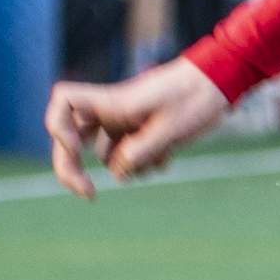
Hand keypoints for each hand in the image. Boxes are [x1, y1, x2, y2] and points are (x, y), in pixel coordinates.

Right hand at [46, 59, 228, 197]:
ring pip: (108, 156)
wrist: (221, 84)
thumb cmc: (196, 98)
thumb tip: (117, 173)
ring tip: (162, 155)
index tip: (75, 149)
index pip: (64, 101)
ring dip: (129, 167)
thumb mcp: (171, 129)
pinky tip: (168, 156)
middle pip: (72, 140)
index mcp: (112, 102)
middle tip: (89, 195)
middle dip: (75, 169)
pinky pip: (130, 157)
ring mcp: (124, 123)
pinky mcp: (141, 133)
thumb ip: (141, 151)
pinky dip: (145, 163)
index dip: (58, 126)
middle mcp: (111, 112)